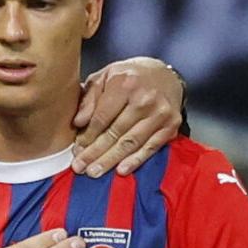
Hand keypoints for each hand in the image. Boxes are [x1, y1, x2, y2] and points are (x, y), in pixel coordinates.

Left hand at [72, 56, 184, 176]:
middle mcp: (145, 98)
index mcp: (125, 83)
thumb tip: (78, 122)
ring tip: (94, 172)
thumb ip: (89, 98)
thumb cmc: (128, 77)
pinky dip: (136, 160)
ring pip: (131, 142)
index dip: (88, 136)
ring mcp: (160, 113)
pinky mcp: (171, 124)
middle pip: (115, 132)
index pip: (102, 117)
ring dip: (111, 160)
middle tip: (80, 167)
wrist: (165, 74)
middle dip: (95, 152)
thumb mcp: (104, 77)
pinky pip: (151, 147)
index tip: (76, 150)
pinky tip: (121, 170)